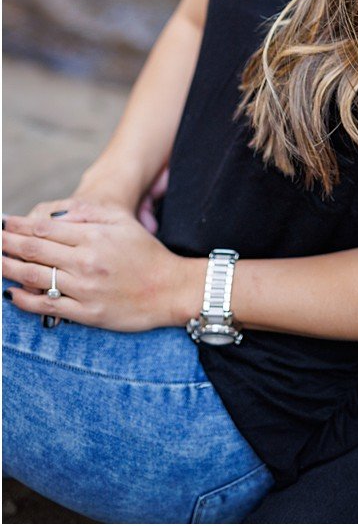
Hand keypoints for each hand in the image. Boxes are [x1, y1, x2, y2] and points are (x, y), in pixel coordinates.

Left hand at [2, 204, 195, 330]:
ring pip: (35, 278)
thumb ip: (89, 216)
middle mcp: (86, 261)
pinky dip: (25, 300)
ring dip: (9, 269)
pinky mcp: (86, 313)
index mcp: (94, 237)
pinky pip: (48, 306)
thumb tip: (54, 217)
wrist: (169, 289)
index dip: (19, 226)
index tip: (3, 223)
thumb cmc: (146, 253)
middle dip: (7, 245)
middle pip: (35, 251)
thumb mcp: (122, 223)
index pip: (45, 229)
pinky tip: (12, 294)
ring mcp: (85, 288)